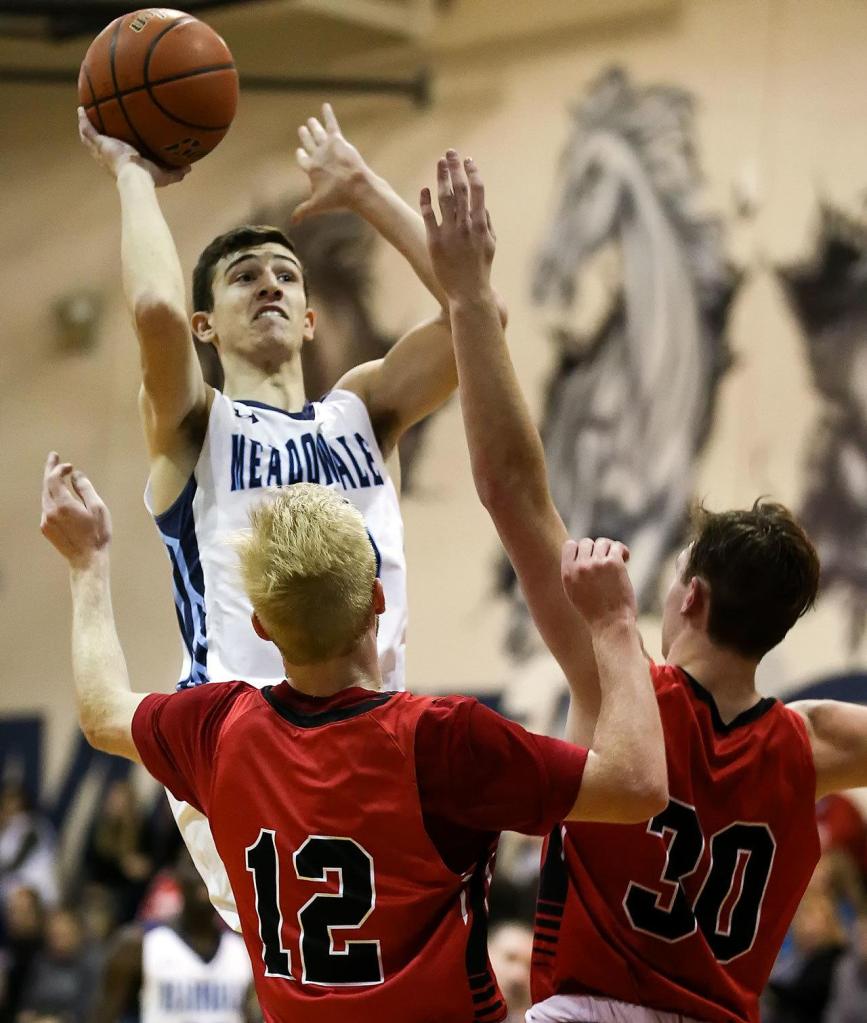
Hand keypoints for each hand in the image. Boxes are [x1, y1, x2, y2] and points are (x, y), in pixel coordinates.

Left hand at [40, 453, 111, 568]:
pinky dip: (51, 497)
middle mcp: (50, 511)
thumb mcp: (98, 508)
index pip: (54, 479)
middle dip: (50, 470)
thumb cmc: (97, 534)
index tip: (70, 466)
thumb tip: (76, 475)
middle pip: (46, 485)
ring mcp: (46, 520)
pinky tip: (59, 496)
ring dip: (50, 484)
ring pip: (45, 496)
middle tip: (54, 457)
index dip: (60, 469)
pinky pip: (46, 507)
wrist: (87, 559)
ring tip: (57, 474)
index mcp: (63, 505)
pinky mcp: (46, 528)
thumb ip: (85, 489)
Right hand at [78, 107, 188, 186]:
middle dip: (97, 136)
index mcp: (122, 165)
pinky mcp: (99, 144)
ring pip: (90, 137)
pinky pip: (88, 129)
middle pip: (99, 146)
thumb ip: (176, 171)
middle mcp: (109, 159)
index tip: (116, 141)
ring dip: (86, 126)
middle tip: (97, 125)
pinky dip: (83, 119)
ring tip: (85, 113)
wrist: (136, 177)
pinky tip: (81, 108)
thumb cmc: (148, 180)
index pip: (117, 155)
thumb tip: (189, 167)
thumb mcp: (165, 174)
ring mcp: (102, 151)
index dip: (115, 148)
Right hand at [292, 103, 371, 221]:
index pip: (302, 160)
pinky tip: (326, 106)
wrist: (355, 187)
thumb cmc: (337, 198)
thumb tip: (292, 223)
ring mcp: (327, 147)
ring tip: (311, 121)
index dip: (301, 155)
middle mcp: (317, 156)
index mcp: (311, 169)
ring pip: (317, 134)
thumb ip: (303, 211)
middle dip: (305, 137)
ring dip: (313, 127)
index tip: (299, 151)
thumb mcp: (318, 206)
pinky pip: (331, 124)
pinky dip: (328, 114)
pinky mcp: (338, 140)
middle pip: (309, 144)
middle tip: (302, 129)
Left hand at [420, 151, 495, 301]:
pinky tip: (424, 189)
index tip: (468, 160)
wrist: (468, 292)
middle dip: (455, 169)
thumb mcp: (490, 245)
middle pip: (459, 190)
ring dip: (441, 178)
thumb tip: (482, 205)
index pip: (477, 191)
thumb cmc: (481, 269)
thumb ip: (487, 223)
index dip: (472, 173)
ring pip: (444, 199)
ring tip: (439, 163)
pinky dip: (426, 201)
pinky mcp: (434, 242)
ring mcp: (449, 233)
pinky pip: (429, 216)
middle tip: (450, 152)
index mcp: (480, 225)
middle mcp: (465, 226)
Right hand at [561, 537, 636, 629]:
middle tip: (605, 563)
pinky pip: (617, 546)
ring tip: (615, 562)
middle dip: (596, 550)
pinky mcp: (613, 564)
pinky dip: (622, 551)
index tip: (589, 559)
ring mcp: (596, 564)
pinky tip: (625, 559)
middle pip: (587, 542)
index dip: (581, 550)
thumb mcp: (573, 593)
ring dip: (610, 550)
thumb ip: (573, 573)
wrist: (610, 624)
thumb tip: (581, 553)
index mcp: (567, 573)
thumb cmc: (594, 612)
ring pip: (603, 542)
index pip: (570, 545)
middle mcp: (580, 566)